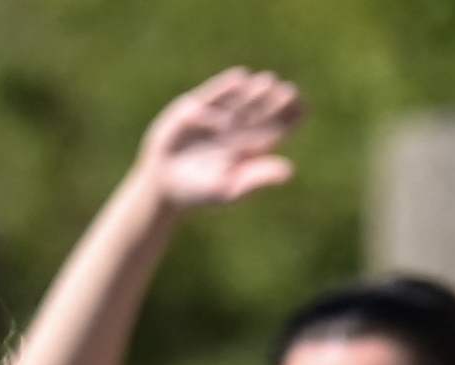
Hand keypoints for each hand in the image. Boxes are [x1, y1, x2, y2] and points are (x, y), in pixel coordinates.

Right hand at [137, 68, 298, 212]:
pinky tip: (238, 82)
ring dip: (254, 89)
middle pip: (272, 99)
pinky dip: (227, 87)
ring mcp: (222, 112)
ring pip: (249, 89)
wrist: (160, 187)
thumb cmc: (197, 192)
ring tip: (258, 90)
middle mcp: (245, 123)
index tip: (291, 103)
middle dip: (274, 95)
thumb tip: (289, 171)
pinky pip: (219, 89)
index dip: (293, 106)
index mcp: (259, 141)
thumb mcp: (227, 190)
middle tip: (276, 94)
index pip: (290, 115)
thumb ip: (256, 180)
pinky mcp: (197, 106)